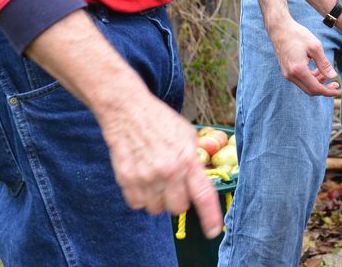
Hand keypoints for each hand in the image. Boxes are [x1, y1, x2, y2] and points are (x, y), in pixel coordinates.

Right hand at [98, 93, 222, 238]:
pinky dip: (140, 197)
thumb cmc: (160, 120)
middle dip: (179, 200)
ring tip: (156, 179)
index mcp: (187, 160)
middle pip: (178, 208)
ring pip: (156, 209)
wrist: (128, 111)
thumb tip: (198, 178)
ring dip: (158, 199)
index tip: (214, 230)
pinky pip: (137, 204)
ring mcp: (146, 178)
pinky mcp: (126, 180)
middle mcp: (168, 172)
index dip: (211, 216)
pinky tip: (142, 179)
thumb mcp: (187, 135)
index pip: (203, 196)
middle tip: (174, 184)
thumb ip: (194, 159)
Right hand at [270, 19, 341, 96]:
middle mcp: (291, 75)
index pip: (315, 88)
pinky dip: (310, 78)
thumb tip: (333, 76)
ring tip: (327, 74)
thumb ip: (324, 64)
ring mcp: (287, 74)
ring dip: (317, 83)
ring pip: (305, 86)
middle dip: (324, 89)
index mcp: (298, 69)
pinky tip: (317, 71)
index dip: (328, 91)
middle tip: (335, 85)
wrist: (280, 29)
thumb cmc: (297, 35)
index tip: (338, 92)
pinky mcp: (286, 71)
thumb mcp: (315, 47)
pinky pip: (300, 80)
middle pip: (310, 90)